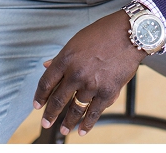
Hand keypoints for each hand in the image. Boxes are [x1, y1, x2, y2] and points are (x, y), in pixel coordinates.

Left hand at [33, 10, 144, 136]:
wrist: (128, 35)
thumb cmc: (101, 34)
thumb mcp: (75, 42)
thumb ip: (61, 57)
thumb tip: (47, 66)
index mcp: (65, 59)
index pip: (46, 82)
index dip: (40, 96)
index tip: (37, 105)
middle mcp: (75, 73)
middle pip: (58, 99)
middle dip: (50, 114)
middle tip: (45, 123)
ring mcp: (91, 85)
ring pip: (75, 109)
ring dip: (67, 122)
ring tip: (62, 130)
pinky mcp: (108, 93)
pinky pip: (94, 113)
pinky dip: (87, 124)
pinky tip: (81, 131)